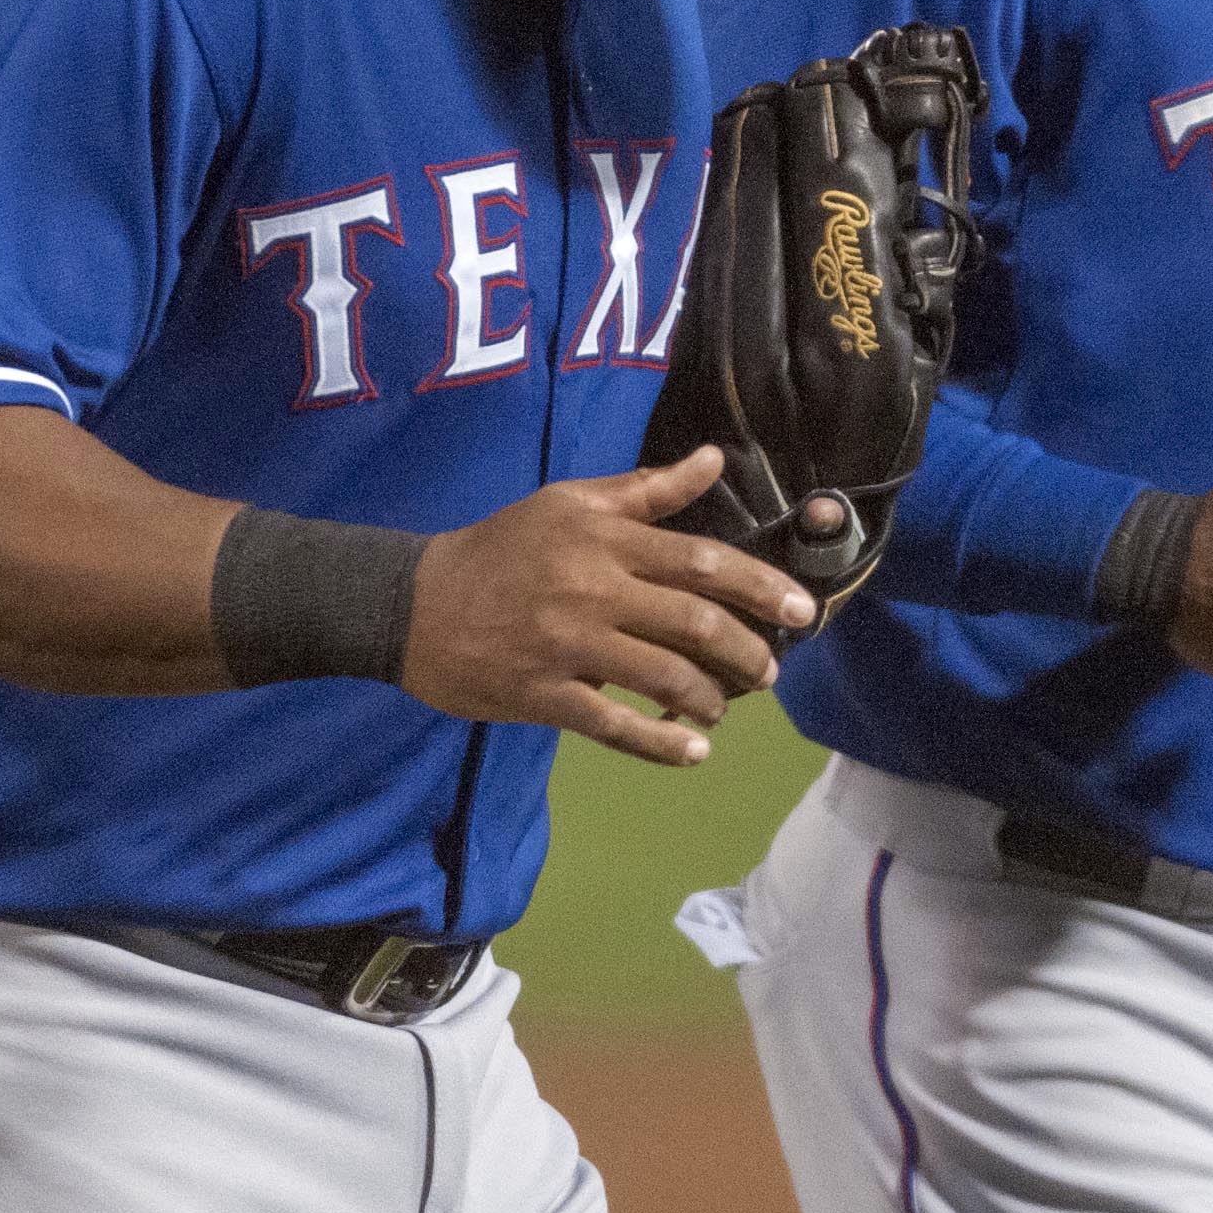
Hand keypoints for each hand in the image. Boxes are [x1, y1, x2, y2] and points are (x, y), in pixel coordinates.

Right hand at [403, 448, 819, 766]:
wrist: (411, 602)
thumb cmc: (501, 547)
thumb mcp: (569, 502)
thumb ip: (646, 489)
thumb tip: (712, 461)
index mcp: (605, 540)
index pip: (700, 561)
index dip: (759, 586)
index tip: (801, 609)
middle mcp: (593, 590)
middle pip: (693, 622)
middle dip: (746, 650)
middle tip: (769, 670)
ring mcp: (567, 646)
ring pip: (662, 677)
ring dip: (708, 698)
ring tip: (723, 707)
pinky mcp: (542, 695)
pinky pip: (613, 726)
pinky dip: (660, 744)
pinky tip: (692, 751)